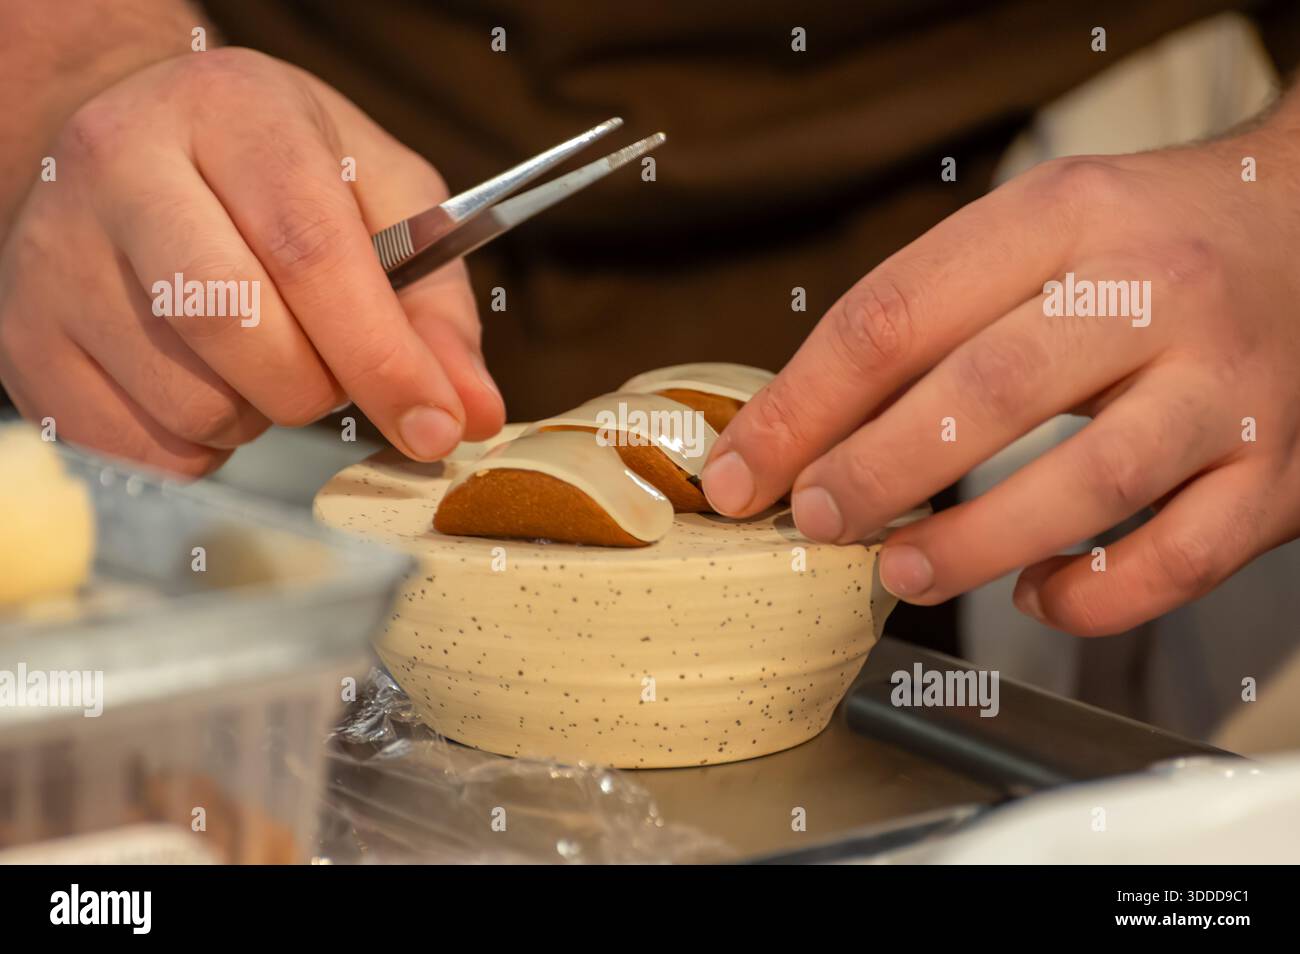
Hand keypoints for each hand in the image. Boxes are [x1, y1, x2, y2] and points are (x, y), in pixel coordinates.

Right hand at [0, 47, 503, 475]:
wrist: (123, 147)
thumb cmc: (272, 173)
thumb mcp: (378, 195)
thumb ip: (435, 304)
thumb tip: (470, 414)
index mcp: (231, 113)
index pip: (309, 251)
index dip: (381, 357)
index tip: (434, 425)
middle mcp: (123, 168)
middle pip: (240, 332)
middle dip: (317, 386)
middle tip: (328, 365)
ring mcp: (56, 255)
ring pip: (191, 404)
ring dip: (256, 413)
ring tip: (254, 355)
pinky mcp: (24, 338)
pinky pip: (140, 449)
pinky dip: (198, 444)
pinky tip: (202, 382)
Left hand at [702, 101, 1299, 635]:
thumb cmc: (1145, 241)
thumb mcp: (1034, 231)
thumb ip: (930, 313)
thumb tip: (801, 426)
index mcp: (1063, 217)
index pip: (896, 314)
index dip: (801, 406)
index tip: (743, 471)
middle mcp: (1151, 293)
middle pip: (986, 392)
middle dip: (874, 472)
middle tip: (814, 520)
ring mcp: (1224, 385)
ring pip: (1087, 483)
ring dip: (972, 544)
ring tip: (900, 571)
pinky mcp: (1276, 469)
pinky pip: (1182, 557)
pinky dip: (1095, 594)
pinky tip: (1038, 592)